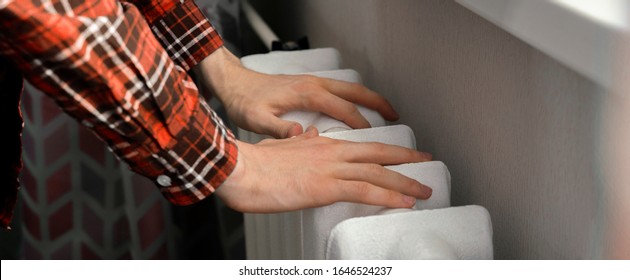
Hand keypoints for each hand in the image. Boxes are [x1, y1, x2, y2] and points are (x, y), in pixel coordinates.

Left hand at [194, 47, 399, 137]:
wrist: (233, 83)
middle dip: (377, 103)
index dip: (359, 124)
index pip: (342, 109)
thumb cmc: (243, 101)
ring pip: (349, 88)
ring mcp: (312, 82)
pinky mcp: (308, 84)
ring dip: (369, 98)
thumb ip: (278, 129)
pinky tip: (357, 108)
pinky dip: (355, 97)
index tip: (373, 138)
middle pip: (354, 91)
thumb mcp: (256, 119)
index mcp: (306, 93)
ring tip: (386, 111)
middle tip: (396, 116)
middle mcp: (313, 84)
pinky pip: (339, 89)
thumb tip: (301, 134)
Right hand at [215, 127, 432, 211]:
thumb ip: (299, 142)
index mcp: (321, 143)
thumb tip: (307, 135)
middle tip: (427, 162)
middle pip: (378, 154)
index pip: (361, 146)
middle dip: (406, 160)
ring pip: (378, 173)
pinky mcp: (326, 186)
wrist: (239, 169)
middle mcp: (332, 151)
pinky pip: (366, 192)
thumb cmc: (254, 163)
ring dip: (405, 183)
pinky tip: (404, 202)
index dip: (385, 151)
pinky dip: (389, 197)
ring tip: (424, 191)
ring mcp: (331, 168)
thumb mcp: (281, 146)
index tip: (400, 155)